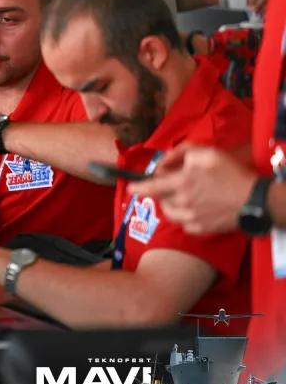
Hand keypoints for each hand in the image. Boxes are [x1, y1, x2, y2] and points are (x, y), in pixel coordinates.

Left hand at [127, 145, 257, 233]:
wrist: (253, 200)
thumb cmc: (230, 173)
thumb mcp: (205, 153)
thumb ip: (180, 154)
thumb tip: (164, 164)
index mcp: (181, 184)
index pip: (150, 187)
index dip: (137, 188)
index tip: (130, 188)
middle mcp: (181, 204)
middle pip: (160, 199)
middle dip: (163, 191)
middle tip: (178, 184)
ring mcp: (190, 219)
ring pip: (170, 212)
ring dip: (172, 204)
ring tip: (186, 196)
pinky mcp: (200, 230)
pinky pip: (184, 223)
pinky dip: (185, 216)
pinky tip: (197, 209)